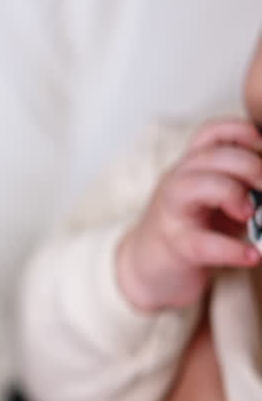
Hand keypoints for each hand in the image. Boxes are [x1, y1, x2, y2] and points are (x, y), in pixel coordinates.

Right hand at [117, 117, 261, 311]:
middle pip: (211, 156)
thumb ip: (244, 186)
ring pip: (196, 185)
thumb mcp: (219, 198)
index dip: (243, 134)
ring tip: (251, 215)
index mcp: (192, 167)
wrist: (149, 267)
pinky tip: (252, 255)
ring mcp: (171, 211)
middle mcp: (178, 181)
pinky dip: (231, 249)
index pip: (213, 133)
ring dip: (232, 193)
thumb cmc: (193, 228)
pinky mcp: (174, 244)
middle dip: (250, 166)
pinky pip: (201, 242)